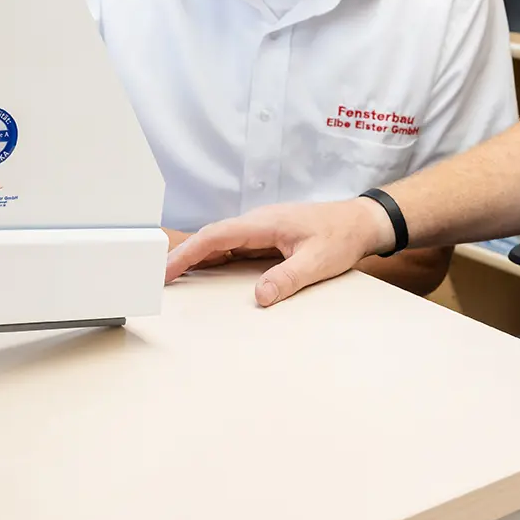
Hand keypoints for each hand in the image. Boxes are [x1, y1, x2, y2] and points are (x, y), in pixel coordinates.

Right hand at [165, 197, 393, 306]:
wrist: (361, 222)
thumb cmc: (341, 236)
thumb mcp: (317, 261)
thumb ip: (288, 278)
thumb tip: (260, 297)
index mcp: (264, 223)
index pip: (216, 235)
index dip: (188, 252)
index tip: (166, 270)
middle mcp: (257, 222)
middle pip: (211, 237)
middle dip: (183, 256)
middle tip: (158, 280)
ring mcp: (261, 228)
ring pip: (220, 241)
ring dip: (197, 257)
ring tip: (173, 279)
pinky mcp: (267, 236)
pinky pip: (233, 246)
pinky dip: (214, 258)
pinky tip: (206, 272)